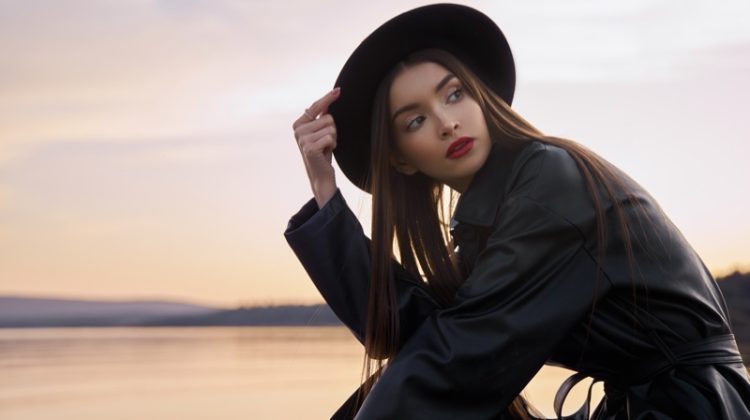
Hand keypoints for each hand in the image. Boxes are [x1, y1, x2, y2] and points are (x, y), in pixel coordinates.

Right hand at [292, 87, 340, 207]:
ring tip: (326, 148)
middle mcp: (298, 130)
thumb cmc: (322, 153)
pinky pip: (331, 137)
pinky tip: (325, 153)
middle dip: (333, 130)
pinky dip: (333, 145)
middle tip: (326, 143)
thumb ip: (322, 116)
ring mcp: (302, 139)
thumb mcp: (321, 132)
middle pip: (328, 118)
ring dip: (334, 139)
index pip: (316, 107)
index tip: (339, 90)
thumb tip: (330, 99)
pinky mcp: (310, 147)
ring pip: (331, 128)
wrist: (320, 175)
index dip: (328, 98)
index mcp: (299, 124)